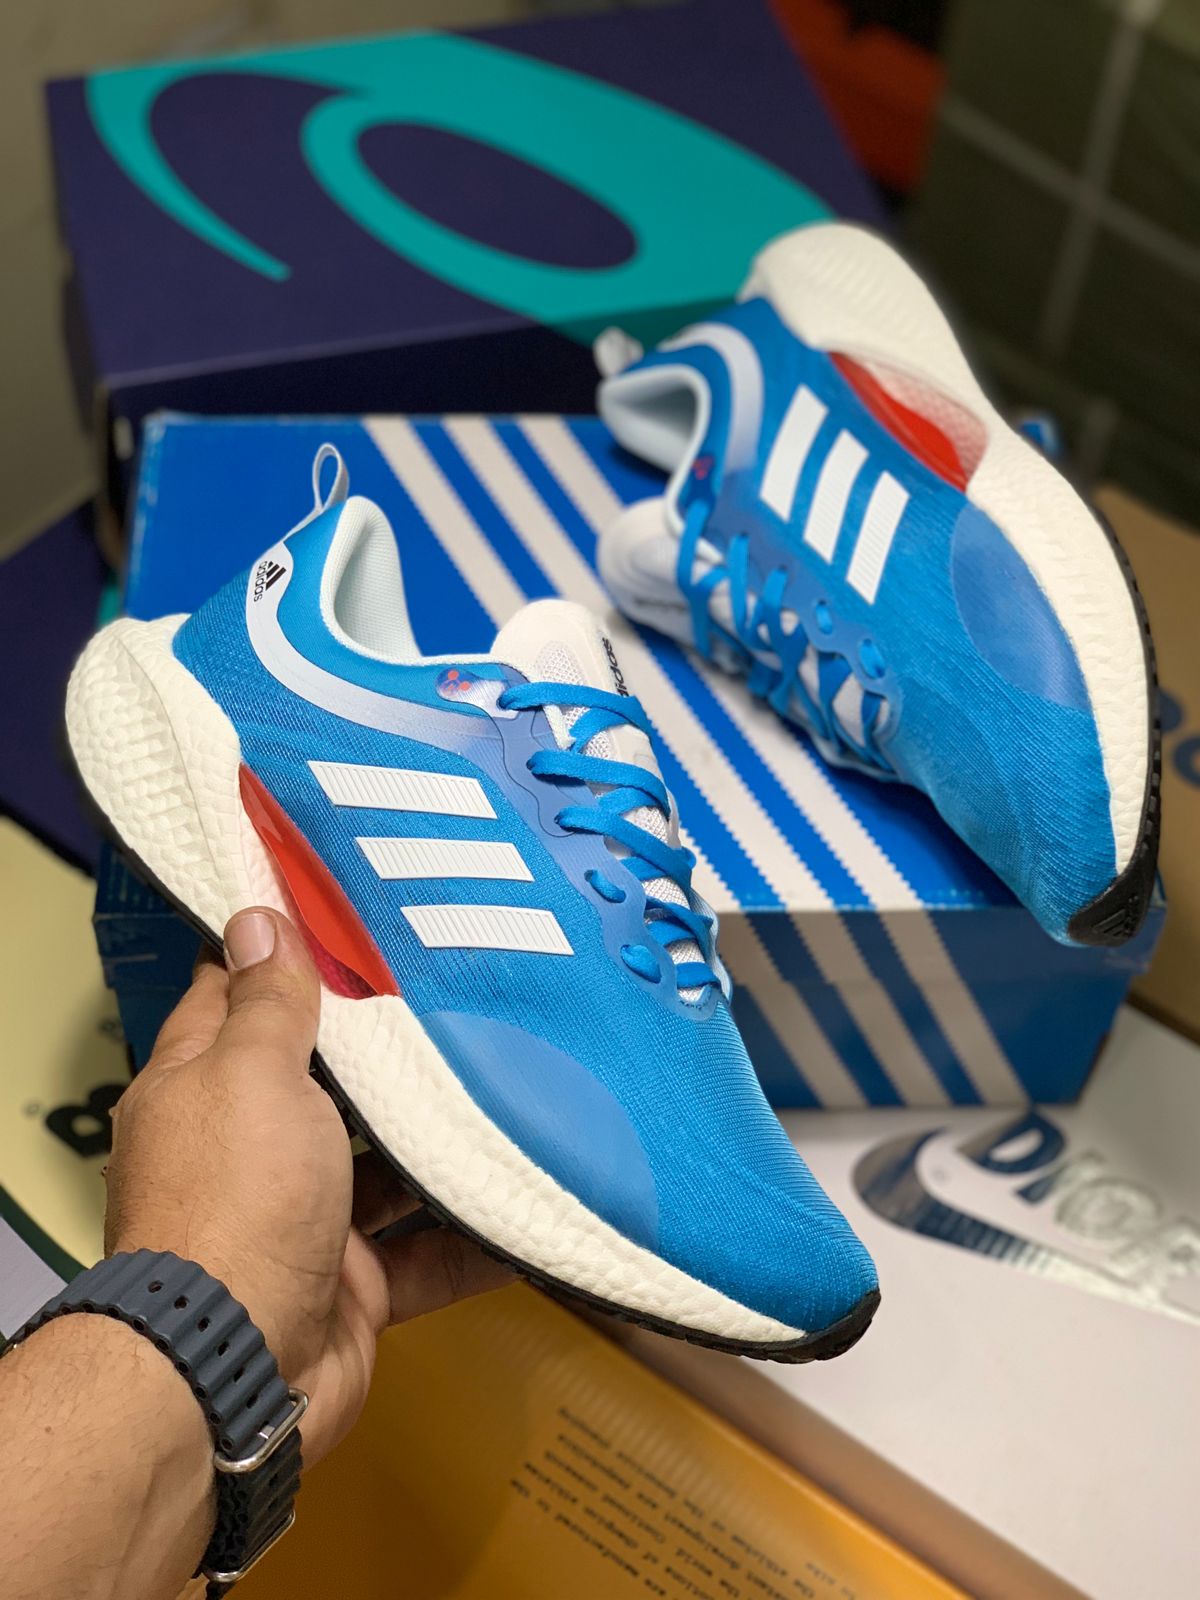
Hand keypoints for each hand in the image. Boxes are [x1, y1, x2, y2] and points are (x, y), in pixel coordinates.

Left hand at [102, 906, 509, 1465]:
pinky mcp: (354, 1282)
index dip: (285, 954)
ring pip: (384, 1164)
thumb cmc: (234, 1204)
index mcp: (205, 1087)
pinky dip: (475, 1232)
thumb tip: (257, 920)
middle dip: (385, 1046)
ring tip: (516, 1079)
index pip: (237, 997)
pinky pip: (427, 1248)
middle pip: (323, 1081)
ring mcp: (304, 1218)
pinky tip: (530, 1197)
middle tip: (460, 988)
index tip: (349, 913)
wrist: (237, 1370)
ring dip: (440, 1137)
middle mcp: (251, 1148)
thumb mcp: (253, 1075)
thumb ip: (268, 1004)